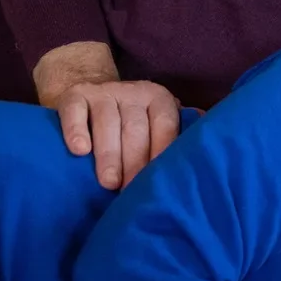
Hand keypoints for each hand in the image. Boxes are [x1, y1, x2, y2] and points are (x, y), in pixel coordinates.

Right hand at [34, 41, 180, 189]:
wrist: (91, 91)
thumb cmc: (132, 119)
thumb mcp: (157, 120)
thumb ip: (179, 132)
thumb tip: (205, 153)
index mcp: (158, 98)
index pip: (165, 124)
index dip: (163, 152)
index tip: (160, 180)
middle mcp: (133, 91)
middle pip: (136, 127)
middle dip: (135, 161)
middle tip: (131, 190)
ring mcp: (103, 92)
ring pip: (107, 121)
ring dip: (109, 153)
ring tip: (109, 182)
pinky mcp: (74, 95)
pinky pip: (75, 111)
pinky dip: (76, 130)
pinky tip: (79, 150)